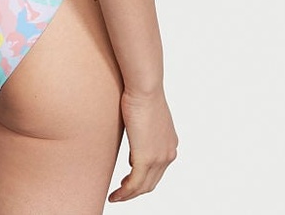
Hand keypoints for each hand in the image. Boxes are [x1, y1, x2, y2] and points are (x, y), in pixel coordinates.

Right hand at [108, 86, 177, 202]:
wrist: (145, 87)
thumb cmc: (142, 92)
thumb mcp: (145, 114)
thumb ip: (142, 127)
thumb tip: (132, 130)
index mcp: (170, 143)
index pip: (157, 169)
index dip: (143, 178)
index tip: (128, 179)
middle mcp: (168, 153)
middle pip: (151, 182)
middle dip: (135, 190)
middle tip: (121, 193)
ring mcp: (158, 158)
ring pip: (142, 186)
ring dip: (128, 195)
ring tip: (115, 196)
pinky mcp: (145, 159)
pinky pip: (133, 184)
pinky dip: (124, 193)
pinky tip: (114, 195)